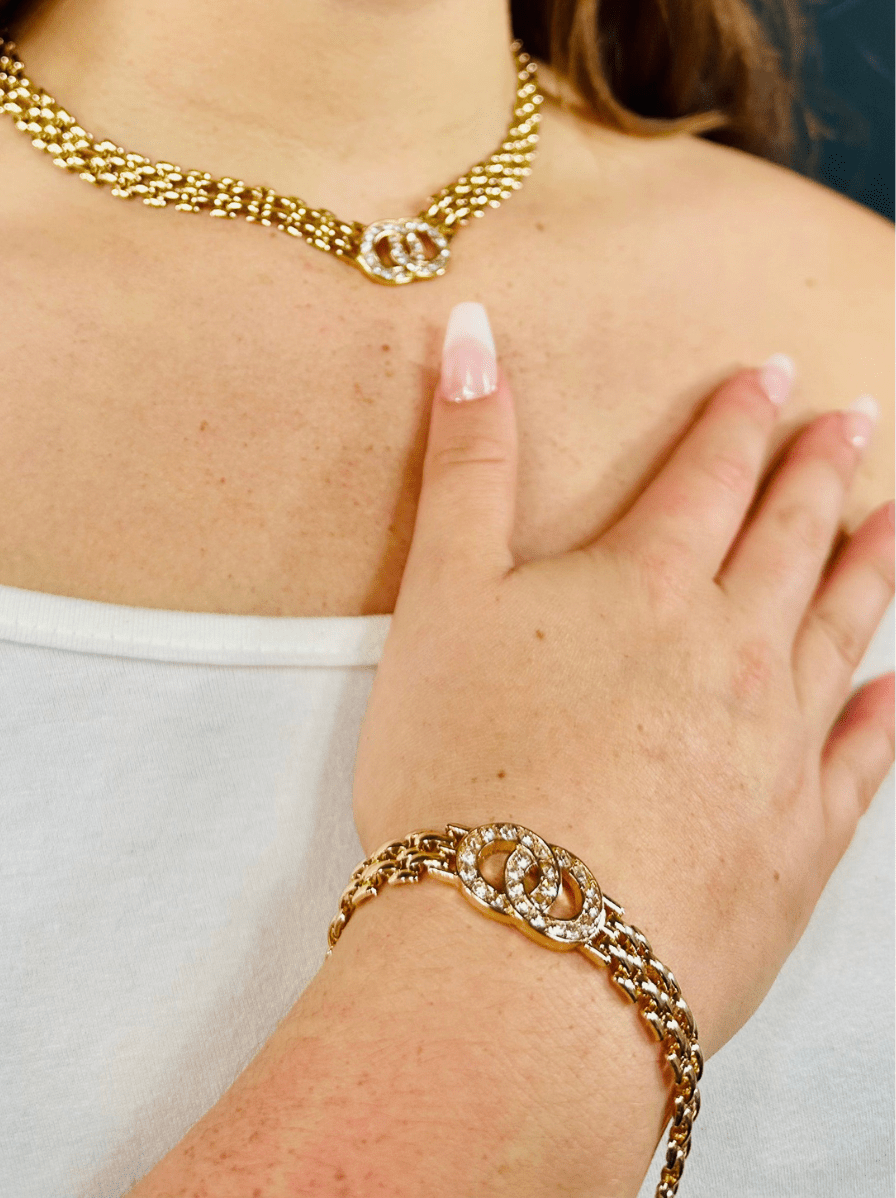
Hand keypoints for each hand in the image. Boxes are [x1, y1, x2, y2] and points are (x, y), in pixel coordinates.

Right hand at [353, 305, 893, 1057]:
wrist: (524, 954)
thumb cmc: (464, 771)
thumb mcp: (440, 594)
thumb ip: (466, 460)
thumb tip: (474, 337)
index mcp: (645, 586)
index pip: (709, 475)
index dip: (740, 416)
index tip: (773, 373)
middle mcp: (732, 651)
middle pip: (791, 538)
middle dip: (822, 471)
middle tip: (856, 422)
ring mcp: (776, 747)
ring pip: (844, 631)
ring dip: (872, 566)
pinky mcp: (796, 842)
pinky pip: (861, 759)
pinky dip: (885, 714)